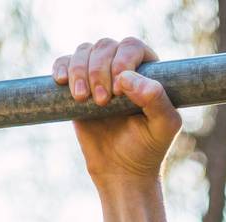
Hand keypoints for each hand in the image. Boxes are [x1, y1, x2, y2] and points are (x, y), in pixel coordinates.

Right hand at [52, 36, 181, 186]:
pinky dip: (61, 67)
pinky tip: (62, 82)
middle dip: (99, 70)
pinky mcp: (78, 85)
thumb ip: (157, 99)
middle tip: (102, 101)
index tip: (119, 90)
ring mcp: (98, 74)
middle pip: (105, 46)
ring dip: (79, 71)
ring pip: (84, 51)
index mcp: (147, 71)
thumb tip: (126, 78)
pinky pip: (64, 62)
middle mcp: (122, 67)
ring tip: (83, 99)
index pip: (132, 47)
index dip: (122, 61)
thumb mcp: (163, 127)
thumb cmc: (147, 149)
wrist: (122, 171)